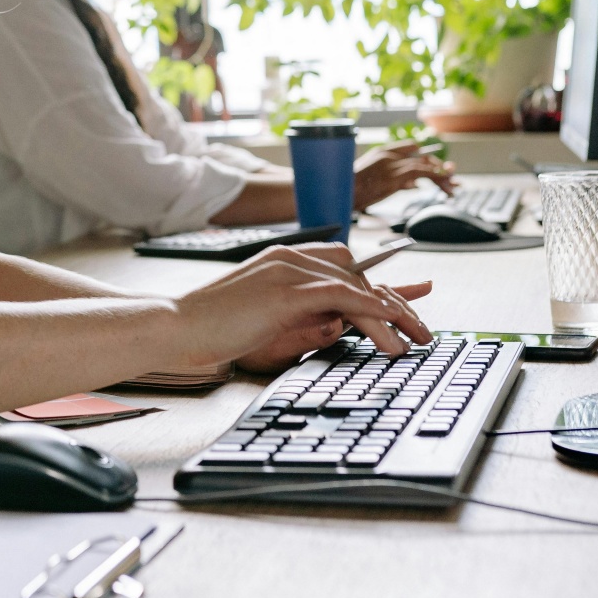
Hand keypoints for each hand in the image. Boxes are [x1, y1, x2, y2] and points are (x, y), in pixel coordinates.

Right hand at [175, 242, 432, 373]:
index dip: (380, 284)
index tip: (408, 304)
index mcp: (283, 259)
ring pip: (357, 286)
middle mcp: (290, 257)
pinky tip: (392, 331)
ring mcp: (288, 271)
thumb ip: (297, 314)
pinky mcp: (285, 291)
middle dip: (396, 301)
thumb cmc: (210, 327)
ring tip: (416, 340)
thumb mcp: (263, 316)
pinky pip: (343, 296)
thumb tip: (333, 326)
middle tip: (422, 330)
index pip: (345, 265)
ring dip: (393, 313)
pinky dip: (373, 312)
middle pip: (359, 274)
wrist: (176, 325)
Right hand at [353, 140, 455, 209]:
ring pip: (423, 165)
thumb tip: (413, 185)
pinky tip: (444, 184)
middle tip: (451, 177)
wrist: (338, 193)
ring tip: (451, 186)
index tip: (437, 165)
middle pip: (421, 156)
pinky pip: (420, 173)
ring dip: (441, 176)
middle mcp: (388, 156)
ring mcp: (391, 166)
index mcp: (381, 153)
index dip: (426, 156)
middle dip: (438, 166)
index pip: (411, 146)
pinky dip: (435, 177)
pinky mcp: (393, 177)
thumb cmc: (350, 190)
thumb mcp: (372, 180)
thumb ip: (394, 180)